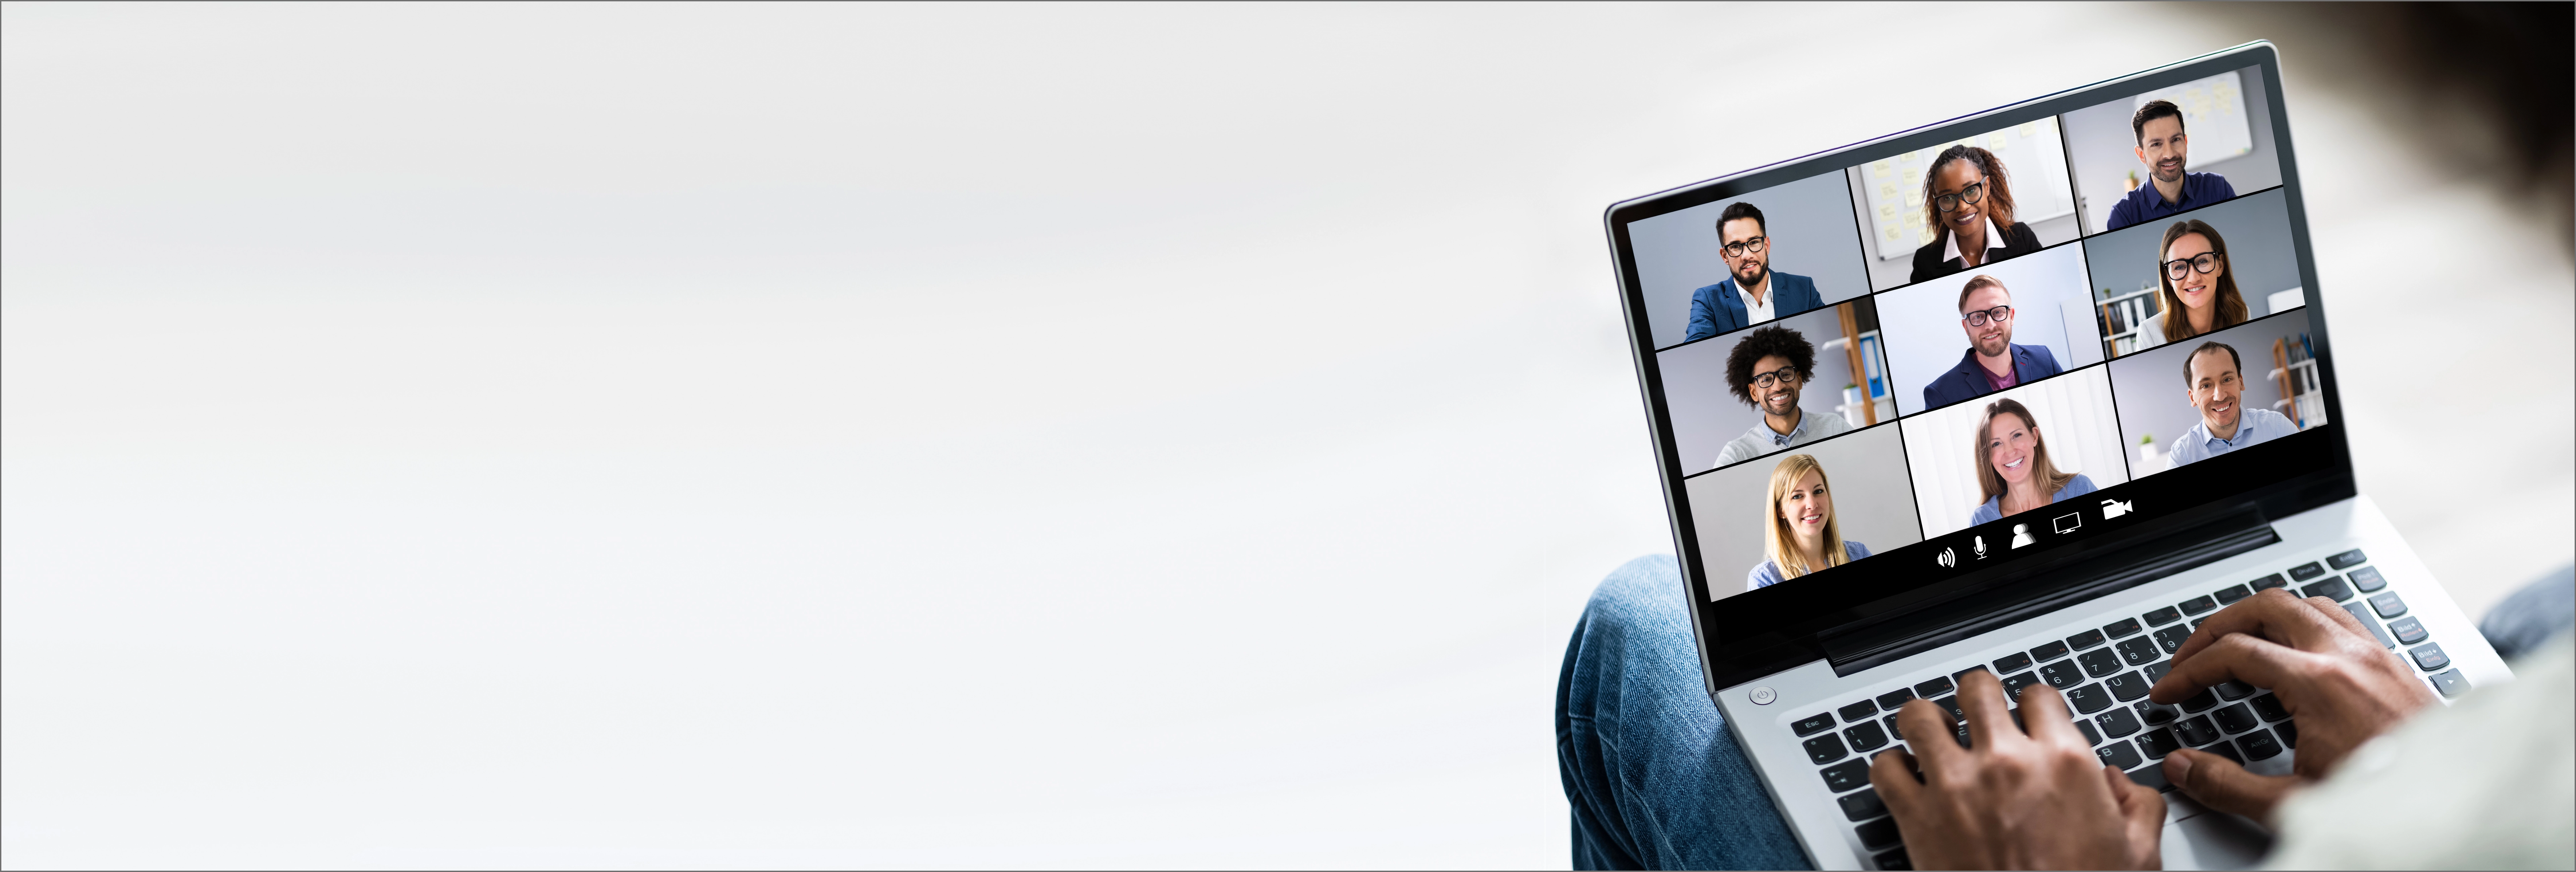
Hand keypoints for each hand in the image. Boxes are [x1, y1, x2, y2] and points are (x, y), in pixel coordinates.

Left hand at [1870, 671, 2164, 869]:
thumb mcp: (2138, 855)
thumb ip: (2137, 806)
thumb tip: (2119, 782)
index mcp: (2064, 763)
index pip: (2038, 695)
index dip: (2033, 706)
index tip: (2027, 720)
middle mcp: (2007, 763)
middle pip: (1976, 689)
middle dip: (1978, 700)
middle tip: (1979, 718)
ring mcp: (1956, 786)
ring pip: (1920, 716)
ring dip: (1927, 724)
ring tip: (1937, 740)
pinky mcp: (1916, 817)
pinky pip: (1884, 768)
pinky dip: (1891, 768)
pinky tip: (1907, 779)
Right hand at [2148, 587, 2432, 820]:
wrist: (2456, 803)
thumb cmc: (2389, 802)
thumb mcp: (2295, 804)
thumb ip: (2227, 785)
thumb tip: (2181, 766)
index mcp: (2320, 684)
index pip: (2233, 653)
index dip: (2188, 671)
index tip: (2168, 692)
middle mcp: (2349, 657)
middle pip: (2266, 607)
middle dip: (2217, 626)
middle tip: (2191, 655)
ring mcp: (2375, 655)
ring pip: (2306, 603)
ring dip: (2263, 618)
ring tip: (2237, 644)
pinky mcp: (2394, 664)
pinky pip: (2340, 619)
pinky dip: (2304, 624)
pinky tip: (2295, 653)